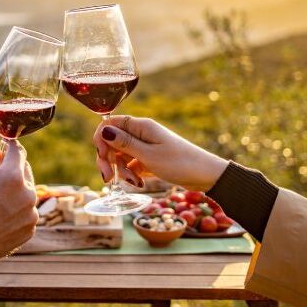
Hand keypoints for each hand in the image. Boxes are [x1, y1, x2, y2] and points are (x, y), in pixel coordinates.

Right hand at [0, 141, 37, 277]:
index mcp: (12, 177)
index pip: (18, 152)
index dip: (9, 145)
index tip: (4, 145)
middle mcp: (28, 195)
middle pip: (24, 171)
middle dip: (11, 168)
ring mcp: (31, 215)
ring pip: (26, 193)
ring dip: (13, 190)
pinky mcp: (29, 230)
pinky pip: (25, 212)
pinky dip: (15, 209)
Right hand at [94, 116, 228, 191]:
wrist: (206, 176)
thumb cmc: (179, 163)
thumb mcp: (148, 155)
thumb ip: (124, 143)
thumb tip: (103, 129)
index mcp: (141, 126)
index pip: (110, 124)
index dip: (101, 139)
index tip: (102, 157)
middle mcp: (141, 133)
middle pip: (112, 141)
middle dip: (107, 160)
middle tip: (108, 178)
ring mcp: (145, 146)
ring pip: (120, 155)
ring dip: (120, 170)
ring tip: (133, 182)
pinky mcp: (149, 159)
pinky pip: (131, 164)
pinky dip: (131, 174)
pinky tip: (138, 183)